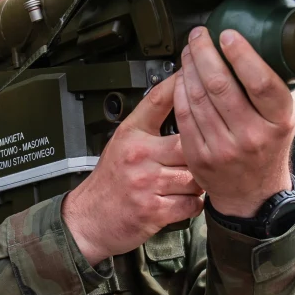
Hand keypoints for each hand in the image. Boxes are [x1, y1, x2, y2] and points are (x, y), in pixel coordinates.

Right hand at [62, 75, 204, 265]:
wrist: (88, 219)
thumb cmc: (109, 182)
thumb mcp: (122, 143)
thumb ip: (148, 125)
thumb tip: (180, 101)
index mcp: (131, 135)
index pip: (158, 100)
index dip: (180, 85)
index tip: (195, 74)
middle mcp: (138, 155)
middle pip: (189, 142)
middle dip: (202, 151)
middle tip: (206, 155)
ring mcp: (146, 183)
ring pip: (195, 175)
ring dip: (199, 181)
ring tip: (192, 181)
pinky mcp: (154, 210)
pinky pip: (191, 203)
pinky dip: (194, 203)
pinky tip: (186, 199)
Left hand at [174, 26, 294, 217]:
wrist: (252, 195)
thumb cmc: (268, 150)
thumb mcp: (286, 120)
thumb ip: (280, 88)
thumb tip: (276, 48)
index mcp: (278, 122)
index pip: (261, 82)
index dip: (242, 54)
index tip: (228, 35)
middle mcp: (252, 136)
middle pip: (221, 85)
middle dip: (205, 53)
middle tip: (199, 37)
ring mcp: (224, 148)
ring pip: (199, 97)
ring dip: (189, 68)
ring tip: (190, 52)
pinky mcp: (200, 156)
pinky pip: (184, 115)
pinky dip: (180, 91)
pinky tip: (182, 77)